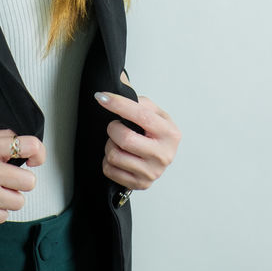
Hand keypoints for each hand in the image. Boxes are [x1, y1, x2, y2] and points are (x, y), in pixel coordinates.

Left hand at [95, 74, 180, 191]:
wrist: (162, 155)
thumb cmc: (155, 132)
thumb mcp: (154, 112)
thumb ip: (138, 101)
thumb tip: (117, 86)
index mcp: (170, 133)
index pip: (141, 115)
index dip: (119, 104)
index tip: (102, 97)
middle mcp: (164, 154)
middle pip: (125, 138)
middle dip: (113, 129)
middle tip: (115, 126)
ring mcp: (152, 172)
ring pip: (114, 156)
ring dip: (110, 145)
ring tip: (119, 142)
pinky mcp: (140, 184)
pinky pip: (110, 171)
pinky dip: (108, 161)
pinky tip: (119, 155)